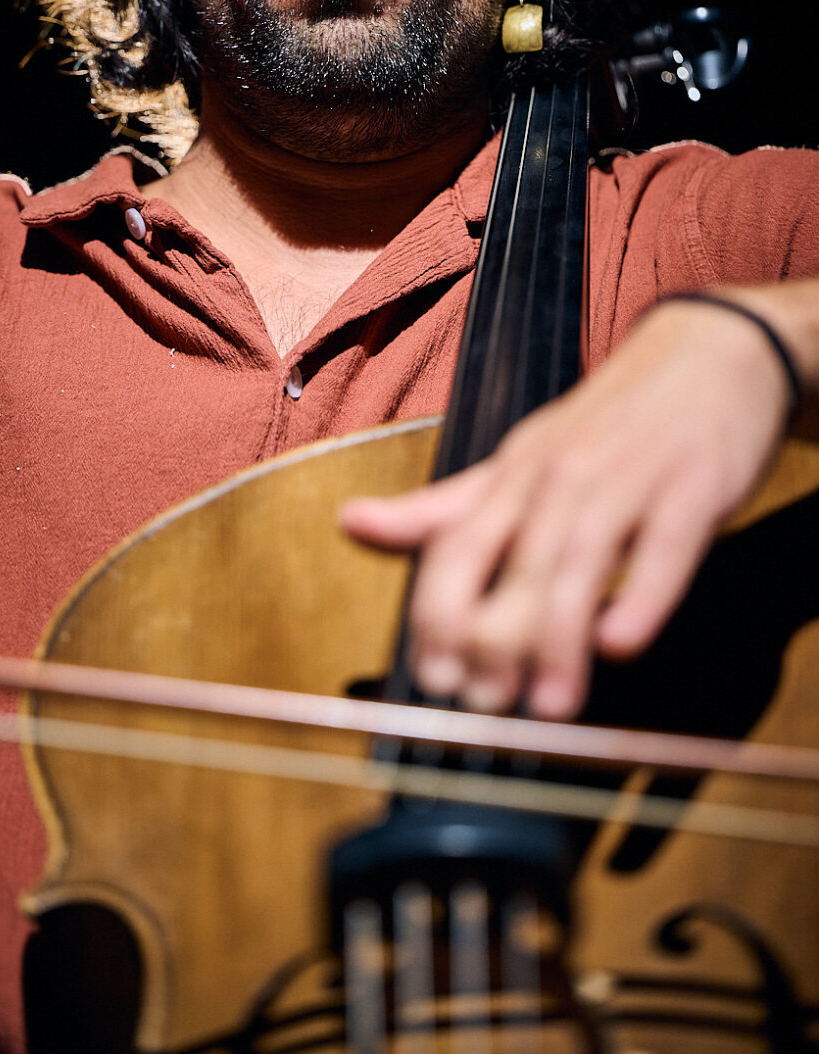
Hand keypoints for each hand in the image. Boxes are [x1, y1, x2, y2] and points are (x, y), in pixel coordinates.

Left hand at [341, 296, 797, 720]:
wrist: (711, 353)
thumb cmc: (607, 423)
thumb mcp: (520, 459)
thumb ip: (443, 509)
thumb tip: (349, 524)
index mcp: (514, 475)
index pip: (457, 546)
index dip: (438, 612)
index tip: (432, 679)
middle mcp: (560, 476)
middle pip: (513, 562)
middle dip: (491, 638)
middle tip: (483, 707)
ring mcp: (627, 479)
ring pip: (579, 561)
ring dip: (557, 637)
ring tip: (546, 706)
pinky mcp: (694, 487)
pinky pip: (665, 547)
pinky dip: (641, 595)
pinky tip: (620, 641)